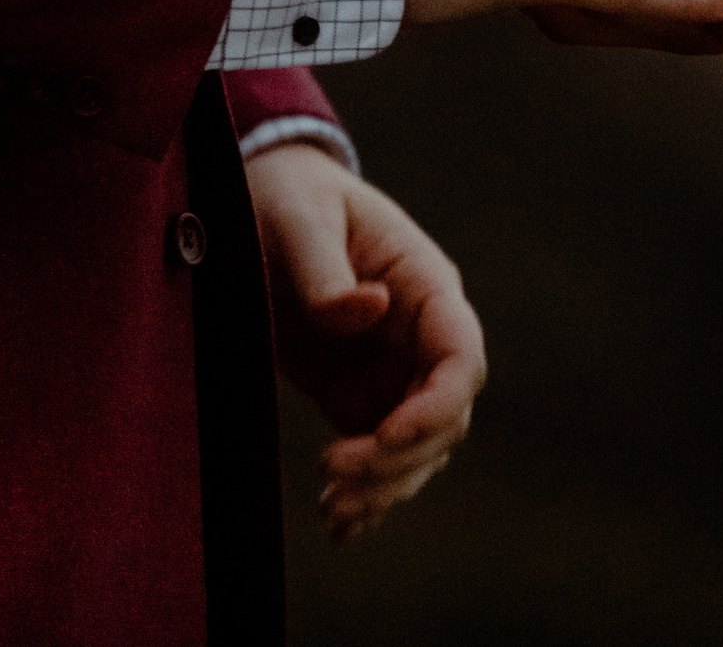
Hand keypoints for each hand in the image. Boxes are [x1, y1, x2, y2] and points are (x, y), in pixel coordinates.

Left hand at [244, 143, 485, 541]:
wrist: (262, 201)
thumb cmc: (289, 197)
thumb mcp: (298, 219)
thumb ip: (326, 270)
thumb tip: (370, 310)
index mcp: (425, 285)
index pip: (461, 357)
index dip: (436, 406)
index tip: (384, 436)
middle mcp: (421, 334)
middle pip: (444, 417)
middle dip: (400, 458)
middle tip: (332, 472)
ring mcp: (392, 369)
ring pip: (418, 449)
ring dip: (385, 486)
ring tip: (335, 512)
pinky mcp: (356, 394)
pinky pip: (378, 454)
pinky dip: (367, 492)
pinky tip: (338, 524)